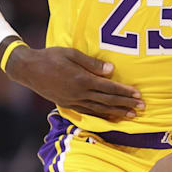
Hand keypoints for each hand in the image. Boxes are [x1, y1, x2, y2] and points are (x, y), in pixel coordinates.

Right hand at [5, 47, 142, 119]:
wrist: (28, 70)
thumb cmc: (51, 57)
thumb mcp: (72, 54)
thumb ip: (92, 63)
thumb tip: (111, 70)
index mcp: (82, 80)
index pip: (109, 88)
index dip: (124, 92)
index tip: (138, 94)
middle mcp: (79, 93)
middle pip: (107, 101)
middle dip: (126, 104)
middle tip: (142, 107)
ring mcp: (73, 101)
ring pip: (100, 109)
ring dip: (117, 112)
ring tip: (132, 115)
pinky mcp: (68, 105)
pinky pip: (89, 112)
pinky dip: (102, 116)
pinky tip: (111, 118)